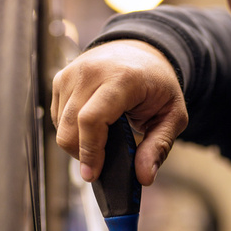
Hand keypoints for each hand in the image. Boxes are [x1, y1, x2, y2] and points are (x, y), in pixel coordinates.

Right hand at [51, 39, 187, 183]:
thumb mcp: (173, 116)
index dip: (89, 151)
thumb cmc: (158, 85)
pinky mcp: (61, 78)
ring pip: (60, 125)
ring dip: (77, 143)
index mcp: (121, 78)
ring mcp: (72, 73)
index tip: (93, 175)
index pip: (92, 119)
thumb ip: (159, 147)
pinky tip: (93, 127)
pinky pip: (57, 117)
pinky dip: (72, 130)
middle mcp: (91, 72)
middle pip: (70, 127)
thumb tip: (144, 178)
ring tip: (103, 141)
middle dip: (82, 154)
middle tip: (102, 164)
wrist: (142, 52)